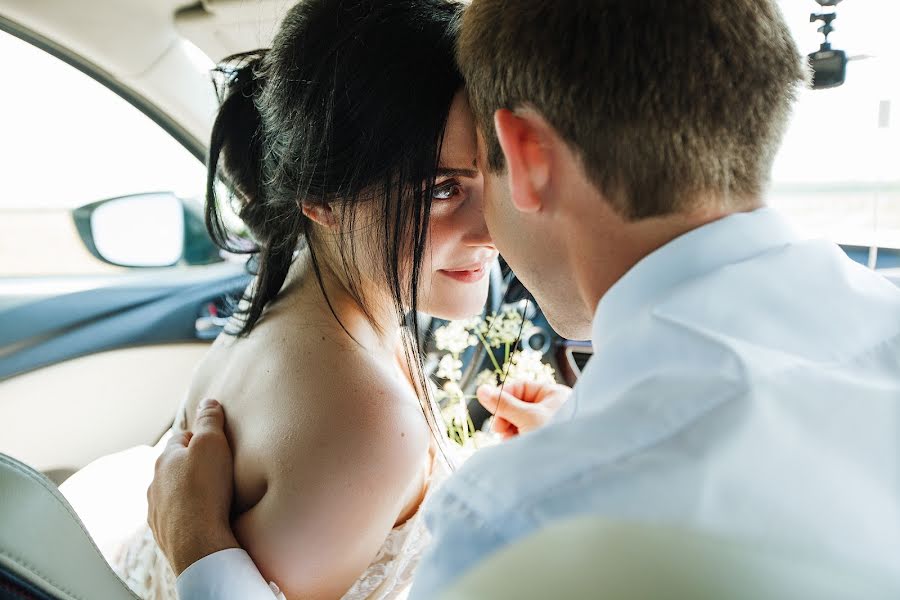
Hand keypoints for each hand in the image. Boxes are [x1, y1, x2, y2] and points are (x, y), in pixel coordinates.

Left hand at [147, 399, 240, 575]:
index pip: (181, 438)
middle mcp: (154, 484)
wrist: (196, 543)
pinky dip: (187, 515)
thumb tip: (207, 401)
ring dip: (187, 492)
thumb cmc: (205, 489)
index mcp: (165, 459)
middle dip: (192, 466)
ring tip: (211, 497)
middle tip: (216, 470)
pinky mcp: (164, 534)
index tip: (216, 443)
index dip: (200, 437)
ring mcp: (156, 511)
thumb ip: (209, 420)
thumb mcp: (212, 443)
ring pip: (172, 493)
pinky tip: (202, 519)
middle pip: (175, 467)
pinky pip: (176, 518)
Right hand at [476, 381, 571, 438]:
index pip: (520, 387)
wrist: (570, 468)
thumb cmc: (557, 438)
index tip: (492, 407)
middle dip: (506, 418)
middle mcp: (550, 408)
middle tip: (499, 429)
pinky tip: (515, 447)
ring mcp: (545, 425)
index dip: (504, 396)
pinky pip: (521, 435)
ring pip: (517, 422)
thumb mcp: (528, 418)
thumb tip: (482, 390)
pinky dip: (514, 440)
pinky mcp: (541, 441)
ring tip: (510, 441)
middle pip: (516, 405)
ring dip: (509, 431)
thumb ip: (504, 404)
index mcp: (553, 395)